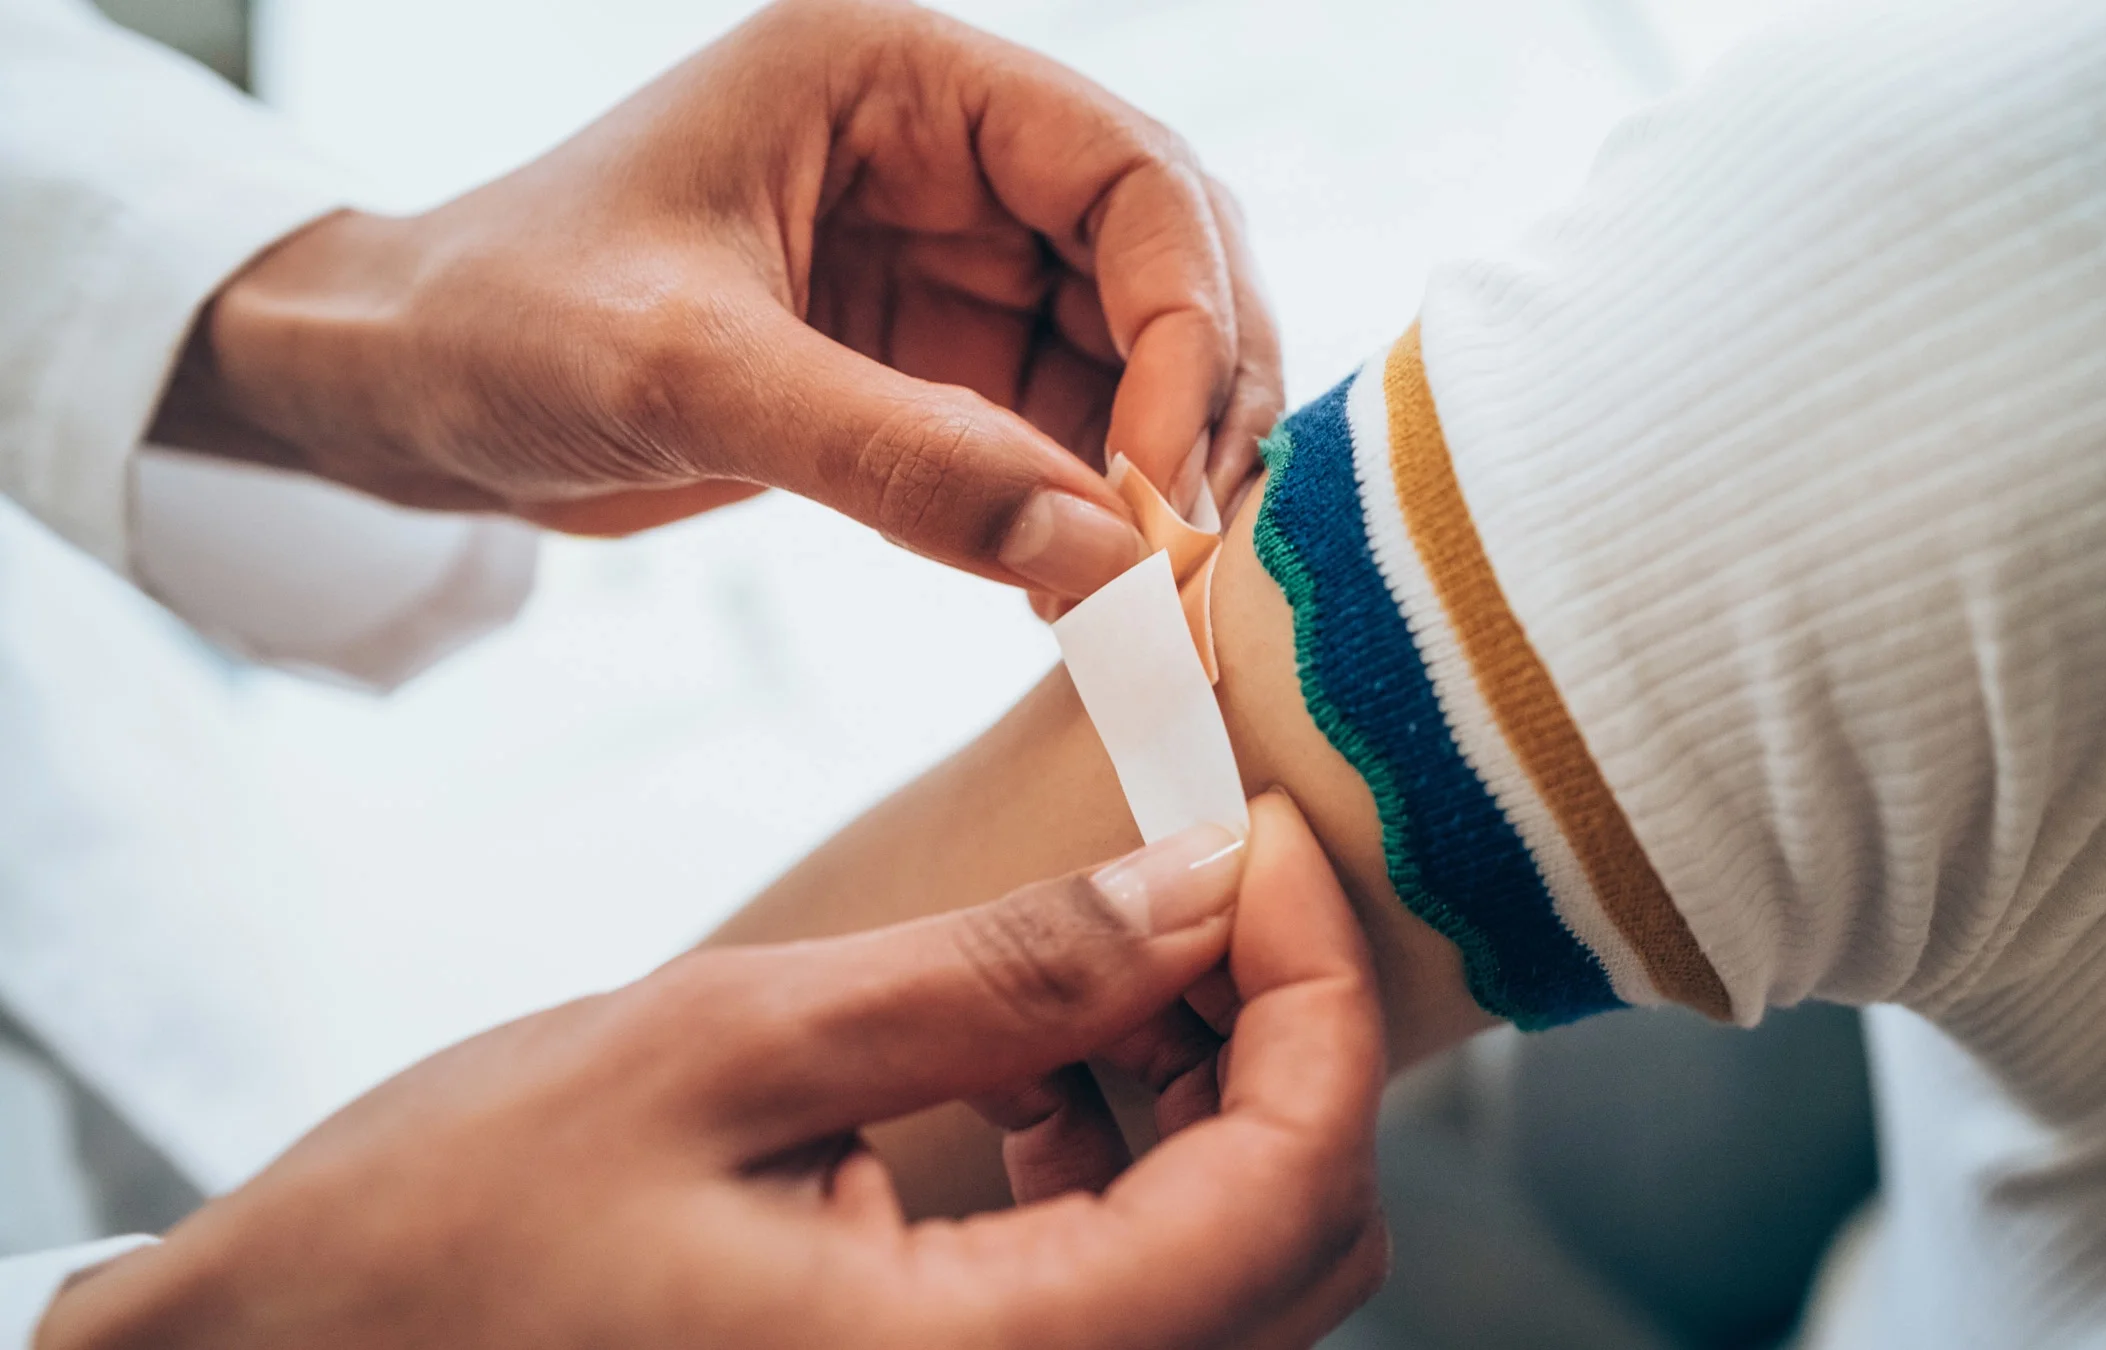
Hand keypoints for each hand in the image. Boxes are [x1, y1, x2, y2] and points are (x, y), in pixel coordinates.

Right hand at [38, 795, 1382, 1349]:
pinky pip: (1122, 1302)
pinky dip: (1115, 1166)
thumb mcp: (726, 1050)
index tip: (1260, 841)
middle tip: (1187, 876)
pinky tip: (1021, 1062)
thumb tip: (1207, 884)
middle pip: (1289, 1242)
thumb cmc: (442, 1238)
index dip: (1318, 993)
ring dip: (1196, 1092)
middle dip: (1271, 1033)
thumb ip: (1000, 975)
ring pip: (1222, 1270)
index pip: (1289, 1192)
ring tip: (1086, 959)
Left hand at [152, 0, 1282, 598]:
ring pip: (1130, 356)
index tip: (1165, 481)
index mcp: (900, 79)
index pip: (1130, 172)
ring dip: (1156, 470)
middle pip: (1163, 261)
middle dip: (1196, 400)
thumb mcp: (687, 375)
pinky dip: (1090, 513)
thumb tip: (1105, 562)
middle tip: (1188, 550)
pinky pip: (1060, 432)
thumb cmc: (500, 323)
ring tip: (1144, 594)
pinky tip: (1082, 593)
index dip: (1187, 318)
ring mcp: (945, 260)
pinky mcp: (927, 361)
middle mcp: (945, 154)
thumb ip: (899, 457)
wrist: (399, 391)